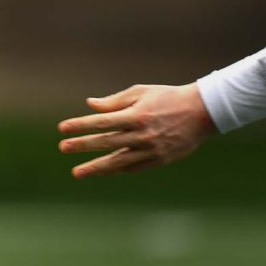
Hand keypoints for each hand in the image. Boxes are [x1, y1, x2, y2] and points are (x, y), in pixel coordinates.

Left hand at [57, 83, 217, 177]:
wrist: (203, 112)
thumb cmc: (167, 98)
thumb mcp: (140, 93)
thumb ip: (114, 102)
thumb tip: (90, 105)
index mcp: (136, 115)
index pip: (101, 122)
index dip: (80, 125)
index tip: (62, 129)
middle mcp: (142, 135)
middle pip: (106, 142)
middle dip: (82, 146)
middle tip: (63, 148)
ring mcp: (152, 150)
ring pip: (118, 162)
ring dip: (96, 168)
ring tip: (77, 172)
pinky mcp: (161, 160)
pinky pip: (134, 168)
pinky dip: (117, 170)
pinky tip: (102, 172)